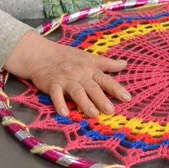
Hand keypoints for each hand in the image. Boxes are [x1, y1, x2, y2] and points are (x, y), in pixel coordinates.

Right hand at [3, 31, 130, 117]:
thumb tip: (125, 64)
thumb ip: (107, 64)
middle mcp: (79, 74)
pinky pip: (56, 95)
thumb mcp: (88, 57)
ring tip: (93, 114)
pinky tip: (64, 113)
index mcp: (90, 68)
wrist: (41, 54)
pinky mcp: (52, 84)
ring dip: (85, 102)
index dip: (116, 88)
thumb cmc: (67, 56)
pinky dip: (60, 103)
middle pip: (92, 87)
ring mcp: (65, 79)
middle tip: (111, 110)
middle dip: (102, 98)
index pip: (105, 79)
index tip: (127, 98)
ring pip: (77, 91)